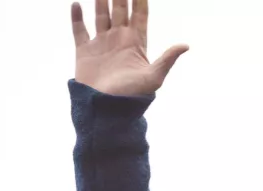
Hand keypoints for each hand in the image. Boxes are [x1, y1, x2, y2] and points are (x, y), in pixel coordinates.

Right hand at [71, 0, 186, 96]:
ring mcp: (102, 44)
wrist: (107, 108)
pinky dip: (77, 17)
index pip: (139, 16)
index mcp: (136, 44)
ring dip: (100, 1)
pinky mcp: (85, 51)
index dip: (140, 1)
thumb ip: (167, 59)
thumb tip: (185, 45)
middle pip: (120, 11)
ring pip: (101, 16)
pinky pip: (79, 30)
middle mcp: (119, 40)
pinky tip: (77, 4)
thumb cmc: (132, 96)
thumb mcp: (154, 77)